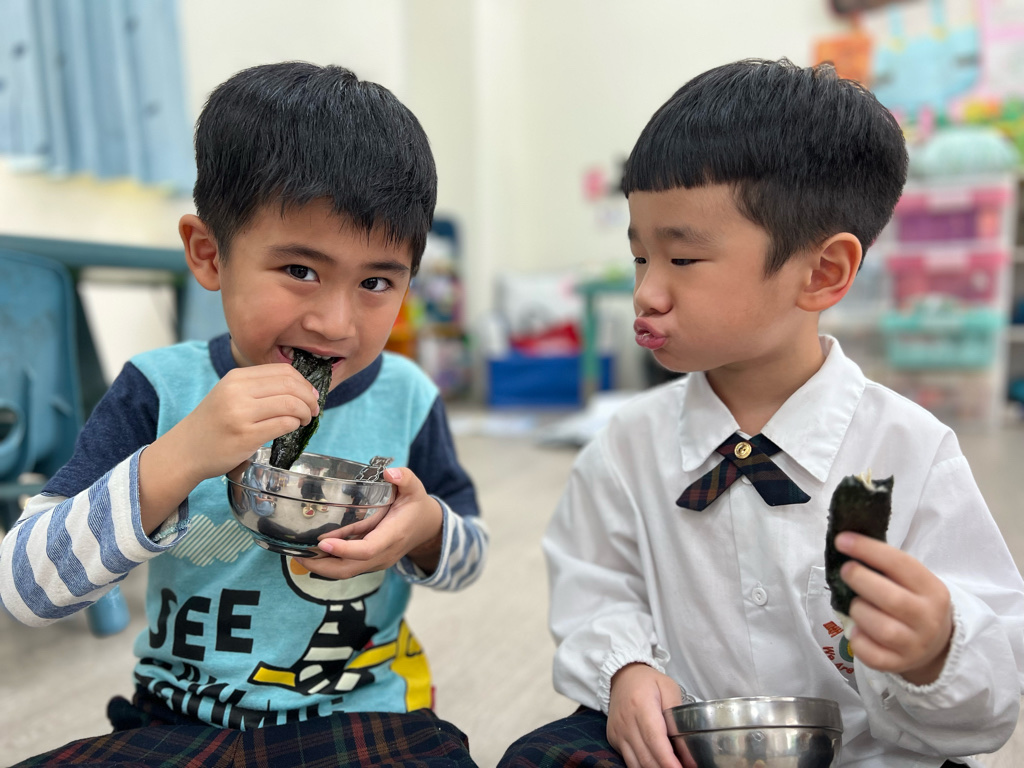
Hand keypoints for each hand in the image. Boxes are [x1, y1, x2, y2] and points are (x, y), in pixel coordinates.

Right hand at [138, 364, 319, 533]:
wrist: (185, 451)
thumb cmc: (213, 424)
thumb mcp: (230, 395)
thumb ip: (259, 388)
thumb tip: (302, 388)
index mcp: (236, 378)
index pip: (283, 371)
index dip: (304, 383)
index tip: (311, 394)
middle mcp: (237, 392)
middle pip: (290, 385)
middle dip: (309, 398)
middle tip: (314, 409)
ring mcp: (241, 414)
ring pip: (290, 404)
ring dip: (305, 412)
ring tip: (306, 420)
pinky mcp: (246, 436)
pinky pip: (283, 424)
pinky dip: (295, 425)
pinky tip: (293, 428)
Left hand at [307, 467, 443, 579]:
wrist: (427, 528)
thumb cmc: (417, 507)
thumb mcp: (415, 488)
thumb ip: (405, 478)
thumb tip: (390, 473)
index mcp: (393, 535)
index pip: (367, 549)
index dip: (344, 549)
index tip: (323, 542)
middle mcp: (383, 553)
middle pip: (349, 569)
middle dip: (322, 566)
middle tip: (297, 555)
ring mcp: (376, 560)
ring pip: (346, 571)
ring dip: (321, 566)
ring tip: (298, 554)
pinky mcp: (370, 561)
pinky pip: (347, 565)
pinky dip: (329, 561)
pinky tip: (312, 551)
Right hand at [608, 663, 691, 767]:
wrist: (621, 676)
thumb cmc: (649, 682)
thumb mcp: (669, 689)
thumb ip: (677, 717)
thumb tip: (687, 748)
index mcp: (641, 705)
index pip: (655, 739)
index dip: (668, 760)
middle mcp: (626, 722)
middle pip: (646, 757)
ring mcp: (618, 733)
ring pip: (636, 764)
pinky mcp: (613, 740)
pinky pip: (629, 761)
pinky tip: (658, 766)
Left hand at [836, 532, 953, 684]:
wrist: (935, 645)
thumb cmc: (913, 603)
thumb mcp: (912, 583)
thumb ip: (887, 568)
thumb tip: (847, 544)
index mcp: (933, 590)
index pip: (901, 564)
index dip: (868, 550)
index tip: (842, 540)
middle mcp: (928, 619)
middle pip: (892, 599)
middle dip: (861, 580)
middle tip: (845, 571)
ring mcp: (915, 645)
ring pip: (883, 629)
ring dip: (860, 612)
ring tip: (856, 605)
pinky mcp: (899, 664)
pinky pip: (872, 655)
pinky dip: (858, 641)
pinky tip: (857, 630)